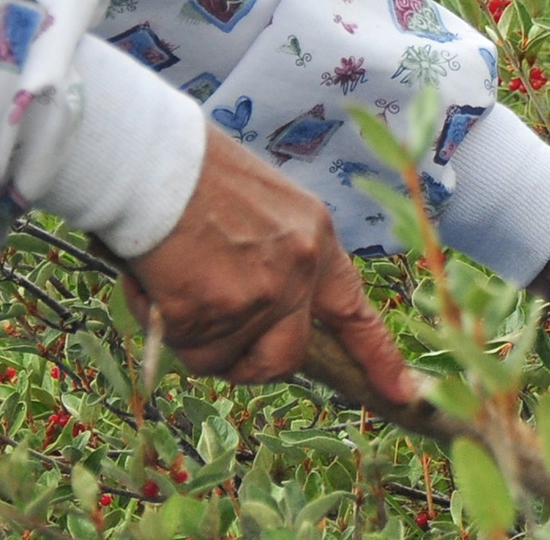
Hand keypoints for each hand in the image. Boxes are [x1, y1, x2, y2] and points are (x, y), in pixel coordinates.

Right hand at [119, 125, 415, 402]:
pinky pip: (186, 349)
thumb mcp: (264, 205)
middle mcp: (298, 271)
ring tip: (171, 280)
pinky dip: (164, 325)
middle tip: (213, 339)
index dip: (376, 355)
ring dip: (195, 336)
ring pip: (224, 357)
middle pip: (285, 358)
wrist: (147, 157)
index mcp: (316, 239)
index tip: (403, 392)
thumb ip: (277, 257)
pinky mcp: (211, 313)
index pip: (354, 310)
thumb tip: (262, 309)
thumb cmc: (194, 172)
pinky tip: (153, 281)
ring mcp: (258, 295)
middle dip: (248, 363)